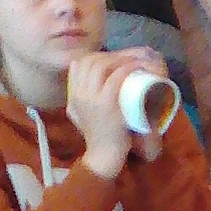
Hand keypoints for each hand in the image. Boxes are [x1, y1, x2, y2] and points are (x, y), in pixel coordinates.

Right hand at [66, 47, 167, 180]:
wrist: (103, 155)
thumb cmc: (99, 135)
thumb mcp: (82, 113)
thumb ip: (83, 98)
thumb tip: (91, 82)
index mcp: (72, 94)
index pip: (79, 64)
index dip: (97, 56)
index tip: (115, 59)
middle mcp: (78, 93)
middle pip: (91, 61)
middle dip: (113, 54)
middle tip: (131, 57)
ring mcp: (91, 98)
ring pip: (102, 65)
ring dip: (122, 58)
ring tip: (138, 60)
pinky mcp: (107, 105)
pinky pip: (115, 78)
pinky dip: (127, 68)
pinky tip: (137, 66)